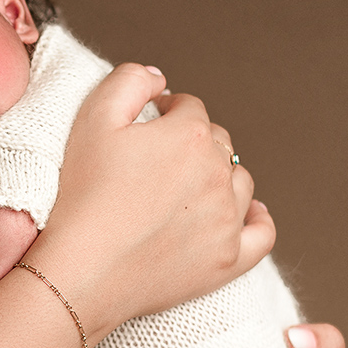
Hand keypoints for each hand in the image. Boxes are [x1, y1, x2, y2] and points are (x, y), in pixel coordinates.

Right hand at [40, 63, 274, 332]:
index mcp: (191, 135)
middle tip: (156, 163)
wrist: (84, 269)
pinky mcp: (229, 258)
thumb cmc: (83, 196)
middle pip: (218, 143)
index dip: (166, 113)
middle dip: (192, 144)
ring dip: (220, 177)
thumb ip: (129, 81)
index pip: (190, 108)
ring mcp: (228, 218)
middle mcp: (218, 173)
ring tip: (187, 189)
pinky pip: (263, 233)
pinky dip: (256, 219)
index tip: (147, 127)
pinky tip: (244, 214)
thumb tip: (160, 78)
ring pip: (240, 181)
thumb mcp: (92, 118)